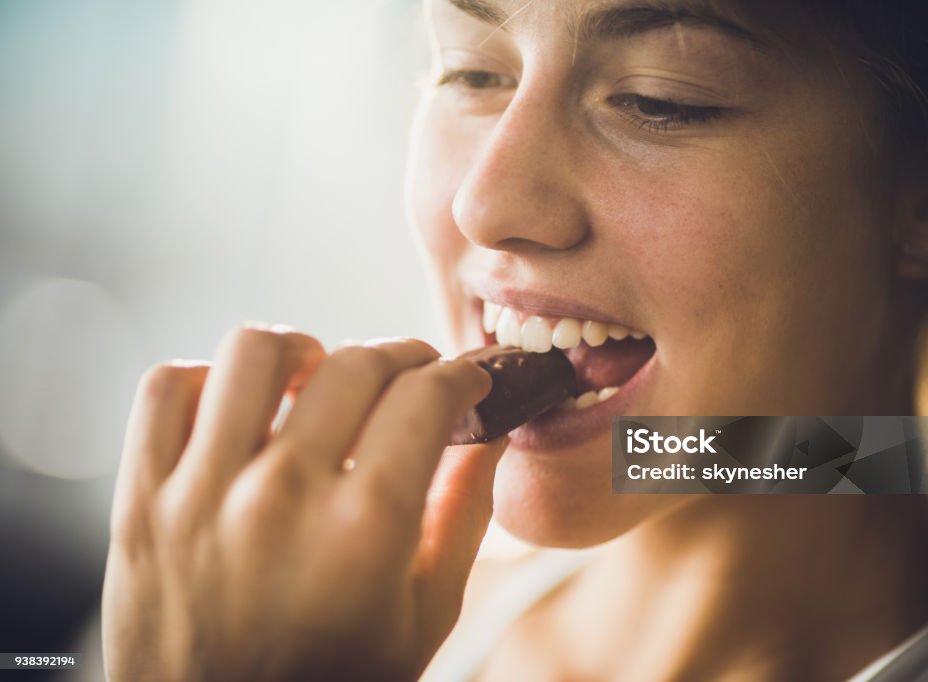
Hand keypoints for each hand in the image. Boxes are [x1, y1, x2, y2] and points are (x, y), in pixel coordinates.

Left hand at [102, 327, 505, 681]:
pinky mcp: (142, 500)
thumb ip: (464, 515)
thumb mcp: (425, 616)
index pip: (427, 396)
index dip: (462, 375)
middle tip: (413, 378)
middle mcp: (281, 497)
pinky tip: (244, 409)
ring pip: (255, 351)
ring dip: (304, 352)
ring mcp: (201, 493)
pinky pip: (168, 388)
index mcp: (365, 529)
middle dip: (403, 358)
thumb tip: (493, 435)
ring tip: (320, 379)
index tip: (467, 378)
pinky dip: (209, 380)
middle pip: (356, 363)